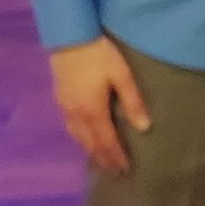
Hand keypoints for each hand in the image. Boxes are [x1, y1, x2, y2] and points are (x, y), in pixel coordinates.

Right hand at [49, 37, 150, 173]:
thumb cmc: (99, 54)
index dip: (116, 157)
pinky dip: (79, 136)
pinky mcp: (59, 97)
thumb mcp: (121, 74)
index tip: (125, 170)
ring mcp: (65, 106)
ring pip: (77, 136)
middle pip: (90, 143)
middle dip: (103, 157)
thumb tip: (145, 127)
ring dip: (90, 149)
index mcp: (93, 111)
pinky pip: (70, 126)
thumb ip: (133, 101)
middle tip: (114, 170)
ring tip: (100, 157)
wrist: (69, 35)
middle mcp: (76, 114)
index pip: (106, 142)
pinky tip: (84, 135)